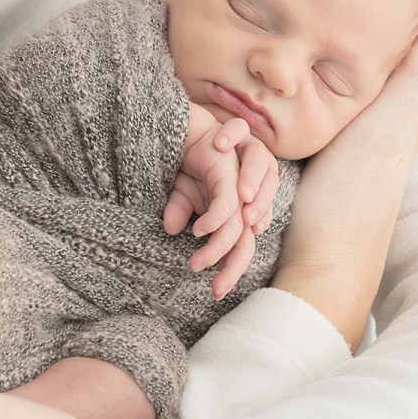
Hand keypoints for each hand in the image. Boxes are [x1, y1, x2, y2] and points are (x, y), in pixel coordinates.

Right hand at [164, 117, 281, 298]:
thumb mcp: (180, 193)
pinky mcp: (228, 172)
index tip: (215, 291)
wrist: (186, 127)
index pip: (240, 247)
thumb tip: (170, 230)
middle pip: (246, 243)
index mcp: (235, 211)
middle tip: (215, 289)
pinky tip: (199, 231)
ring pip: (238, 226)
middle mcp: (241, 202)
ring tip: (198, 262)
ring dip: (222, 248)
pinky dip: (215, 220)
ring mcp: (237, 187)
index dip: (231, 269)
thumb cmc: (188, 160)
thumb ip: (179, 211)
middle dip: (233, 268)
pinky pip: (226, 202)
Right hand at [272, 9, 417, 349]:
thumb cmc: (352, 200)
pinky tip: (266, 86)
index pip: (394, 52)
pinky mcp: (304, 165)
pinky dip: (286, 96)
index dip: (380, 15)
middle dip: (332, 36)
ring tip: (277, 26)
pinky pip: (297, 117)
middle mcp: (372, 132)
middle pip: (353, 72)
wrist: (317, 270)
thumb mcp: (385, 127)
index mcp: (395, 117)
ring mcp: (338, 151)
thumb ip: (415, 73)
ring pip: (322, 95)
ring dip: (302, 69)